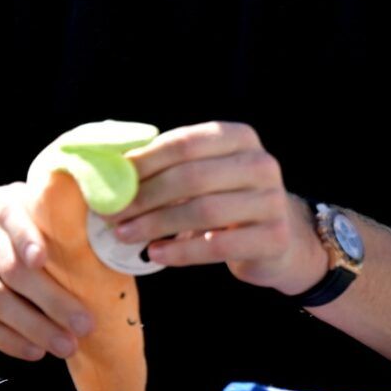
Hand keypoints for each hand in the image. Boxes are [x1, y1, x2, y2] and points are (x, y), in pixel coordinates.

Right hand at [0, 184, 95, 362]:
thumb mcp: (13, 202)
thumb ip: (46, 213)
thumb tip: (100, 228)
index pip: (13, 222)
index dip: (27, 240)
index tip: (42, 259)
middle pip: (11, 271)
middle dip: (49, 300)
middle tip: (84, 324)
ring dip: (30, 327)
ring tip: (64, 346)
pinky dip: (3, 339)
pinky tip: (32, 351)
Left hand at [106, 121, 328, 294]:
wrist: (279, 239)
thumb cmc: (226, 201)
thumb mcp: (205, 175)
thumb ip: (167, 168)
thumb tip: (111, 172)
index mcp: (239, 137)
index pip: (185, 143)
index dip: (145, 162)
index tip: (111, 181)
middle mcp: (260, 163)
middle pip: (191, 177)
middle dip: (145, 196)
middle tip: (111, 214)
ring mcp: (271, 201)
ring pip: (203, 211)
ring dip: (156, 224)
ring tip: (124, 234)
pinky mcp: (273, 237)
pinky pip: (218, 245)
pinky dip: (181, 251)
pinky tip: (155, 253)